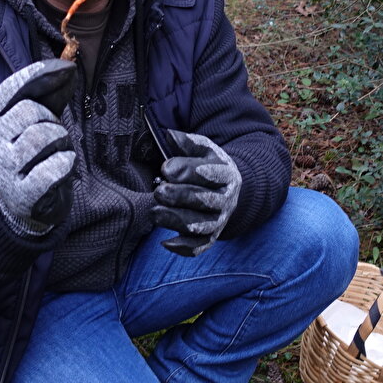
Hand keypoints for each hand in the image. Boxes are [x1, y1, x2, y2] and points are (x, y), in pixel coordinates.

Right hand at [0, 59, 76, 230]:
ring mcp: (1, 171)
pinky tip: (61, 169)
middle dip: (52, 120)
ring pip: (43, 136)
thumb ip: (47, 93)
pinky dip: (66, 164)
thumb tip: (68, 68)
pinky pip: (55, 168)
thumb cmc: (31, 156)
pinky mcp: (22, 195)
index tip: (67, 70)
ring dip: (61, 142)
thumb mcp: (34, 120)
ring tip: (56, 153)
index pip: (12, 88)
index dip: (41, 74)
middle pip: (31, 112)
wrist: (22, 208)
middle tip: (52, 138)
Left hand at [151, 130, 240, 255]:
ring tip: (154, 212)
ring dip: (176, 220)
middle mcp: (226, 200)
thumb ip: (187, 143)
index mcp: (226, 175)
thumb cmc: (209, 166)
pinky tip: (165, 242)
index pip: (211, 174)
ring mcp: (219, 220)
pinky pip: (199, 246)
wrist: (228, 190)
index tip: (166, 168)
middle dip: (180, 196)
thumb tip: (169, 135)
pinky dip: (183, 247)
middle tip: (159, 191)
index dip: (189, 171)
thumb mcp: (203, 150)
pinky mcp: (210, 237)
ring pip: (200, 226)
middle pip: (205, 201)